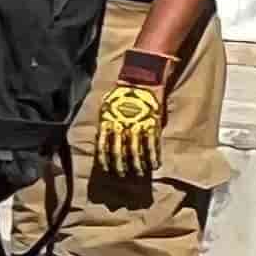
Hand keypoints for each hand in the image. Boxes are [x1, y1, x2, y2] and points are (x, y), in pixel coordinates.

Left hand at [92, 55, 171, 181]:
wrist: (140, 81)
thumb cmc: (121, 93)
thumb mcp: (106, 106)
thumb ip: (105, 122)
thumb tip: (101, 136)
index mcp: (108, 122)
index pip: (103, 146)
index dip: (105, 159)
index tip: (106, 169)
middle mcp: (122, 127)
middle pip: (119, 152)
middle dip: (120, 166)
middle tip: (122, 175)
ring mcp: (138, 127)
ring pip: (136, 152)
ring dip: (137, 165)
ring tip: (139, 173)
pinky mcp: (152, 125)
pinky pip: (153, 145)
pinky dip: (154, 157)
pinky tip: (154, 165)